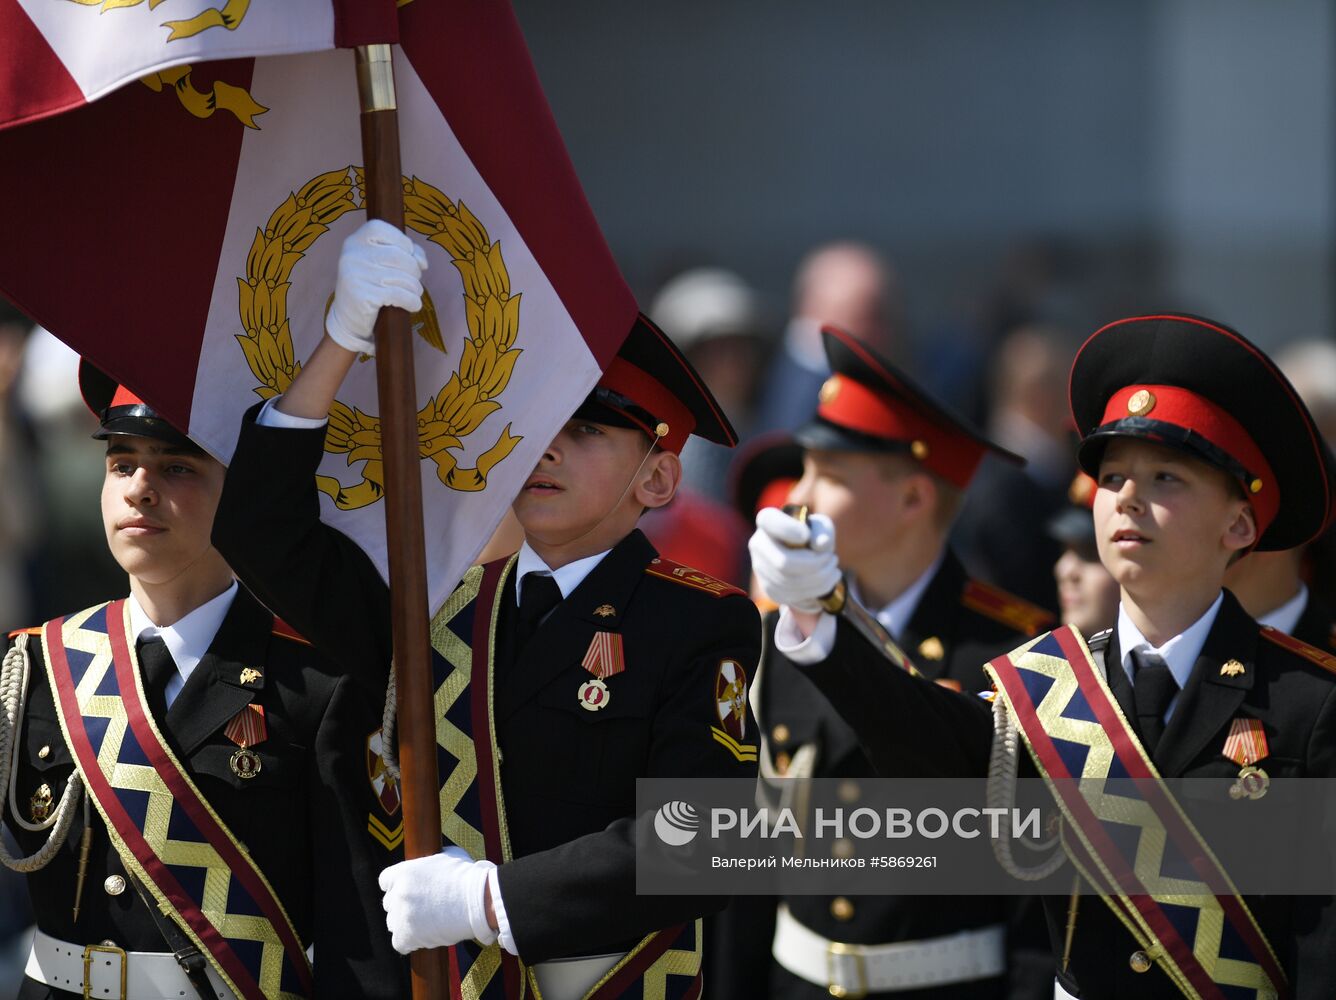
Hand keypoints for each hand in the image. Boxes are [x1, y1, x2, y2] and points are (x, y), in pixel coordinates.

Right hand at [325, 219, 428, 355]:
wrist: (349, 319)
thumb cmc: (370, 286)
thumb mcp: (380, 263)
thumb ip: (403, 252)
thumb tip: (422, 261)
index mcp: (355, 241)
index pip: (382, 229)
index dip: (403, 241)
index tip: (410, 257)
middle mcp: (353, 255)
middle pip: (399, 256)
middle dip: (414, 271)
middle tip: (414, 282)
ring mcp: (356, 274)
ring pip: (402, 277)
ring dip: (415, 288)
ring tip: (414, 294)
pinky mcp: (363, 295)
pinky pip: (399, 295)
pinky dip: (412, 301)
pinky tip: (413, 305)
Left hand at [379, 845, 495, 953]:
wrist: (479, 901)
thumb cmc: (467, 877)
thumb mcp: (447, 856)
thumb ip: (431, 860)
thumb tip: (432, 861)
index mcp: (404, 871)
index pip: (385, 881)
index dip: (397, 886)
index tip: (409, 892)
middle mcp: (399, 892)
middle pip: (389, 904)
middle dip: (403, 906)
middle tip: (422, 909)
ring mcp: (401, 915)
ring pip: (393, 923)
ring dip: (406, 924)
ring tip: (426, 924)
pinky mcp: (406, 935)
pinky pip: (399, 943)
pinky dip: (410, 943)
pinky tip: (423, 937)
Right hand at [749, 507, 840, 612]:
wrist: (806, 556)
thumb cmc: (813, 535)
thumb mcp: (821, 527)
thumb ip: (823, 531)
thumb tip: (821, 545)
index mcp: (767, 521)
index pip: (769, 522)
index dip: (788, 529)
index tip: (806, 535)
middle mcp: (758, 544)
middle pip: (784, 562)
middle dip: (815, 563)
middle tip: (832, 557)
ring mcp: (761, 569)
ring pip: (791, 582)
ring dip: (821, 577)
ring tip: (833, 566)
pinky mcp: (770, 589)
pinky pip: (795, 595)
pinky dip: (819, 588)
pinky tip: (829, 578)